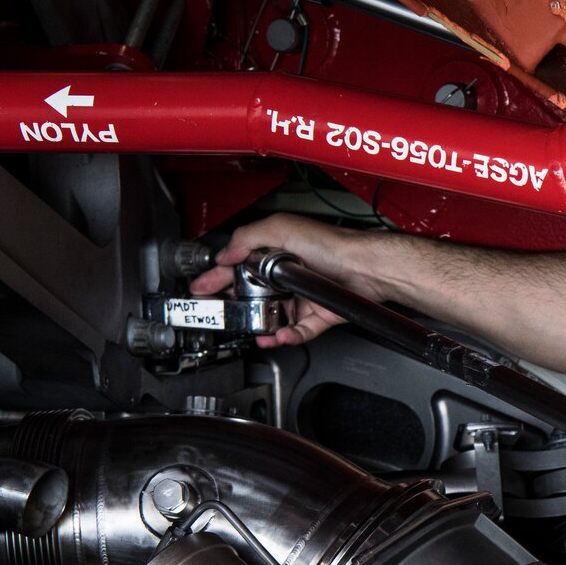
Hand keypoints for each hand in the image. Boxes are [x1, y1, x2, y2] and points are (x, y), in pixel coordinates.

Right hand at [189, 214, 384, 347]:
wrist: (365, 266)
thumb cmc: (331, 244)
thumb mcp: (280, 228)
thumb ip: (247, 239)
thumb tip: (225, 253)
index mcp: (275, 252)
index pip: (237, 266)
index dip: (217, 277)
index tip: (200, 288)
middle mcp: (288, 275)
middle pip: (253, 295)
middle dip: (234, 306)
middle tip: (219, 314)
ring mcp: (303, 296)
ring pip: (274, 316)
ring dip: (260, 326)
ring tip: (250, 329)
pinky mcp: (319, 314)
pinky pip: (298, 330)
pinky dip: (287, 336)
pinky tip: (277, 336)